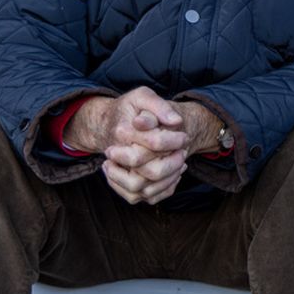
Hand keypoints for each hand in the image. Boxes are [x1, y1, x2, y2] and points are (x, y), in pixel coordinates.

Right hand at [68, 90, 221, 204]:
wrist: (110, 123)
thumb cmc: (130, 108)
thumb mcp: (142, 96)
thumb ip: (159, 105)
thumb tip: (175, 121)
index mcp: (122, 133)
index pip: (155, 142)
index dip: (175, 140)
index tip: (184, 136)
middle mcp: (117, 156)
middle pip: (151, 172)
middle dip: (174, 164)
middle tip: (183, 152)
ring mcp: (118, 173)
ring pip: (145, 190)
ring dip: (169, 179)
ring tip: (180, 164)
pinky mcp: (123, 184)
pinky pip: (143, 197)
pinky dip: (163, 190)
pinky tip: (173, 175)